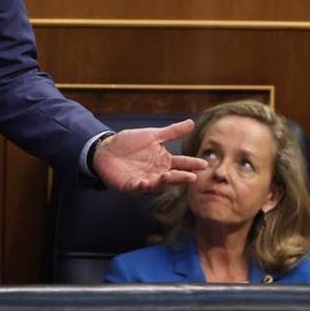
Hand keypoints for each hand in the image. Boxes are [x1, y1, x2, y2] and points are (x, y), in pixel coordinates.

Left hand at [93, 119, 207, 193]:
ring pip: (157, 184)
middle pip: (172, 176)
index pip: (181, 163)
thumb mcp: (152, 135)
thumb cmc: (130, 142)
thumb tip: (192, 123)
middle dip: (182, 177)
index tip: (204, 164)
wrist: (106, 149)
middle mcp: (157, 172)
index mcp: (163, 160)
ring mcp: (145, 180)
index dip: (192, 164)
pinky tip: (145, 182)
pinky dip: (142, 186)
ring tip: (170, 177)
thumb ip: (172, 132)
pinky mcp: (131, 185)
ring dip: (164, 181)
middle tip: (193, 177)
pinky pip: (138, 187)